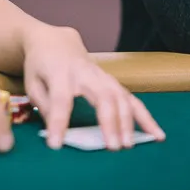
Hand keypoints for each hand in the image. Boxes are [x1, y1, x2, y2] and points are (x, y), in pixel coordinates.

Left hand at [23, 25, 164, 149]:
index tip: (56, 145)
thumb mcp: (32, 82)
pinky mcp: (113, 82)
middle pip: (102, 96)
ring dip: (128, 122)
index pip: (61, 99)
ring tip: (130, 146)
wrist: (55, 41)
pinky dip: (146, 117)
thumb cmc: (40, 65)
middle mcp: (85, 72)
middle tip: (112, 148)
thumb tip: (56, 128)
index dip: (59, 122)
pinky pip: (132, 98)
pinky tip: (157, 135)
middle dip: (109, 122)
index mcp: (59, 72)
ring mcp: (103, 76)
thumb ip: (43, 104)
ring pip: (121, 96)